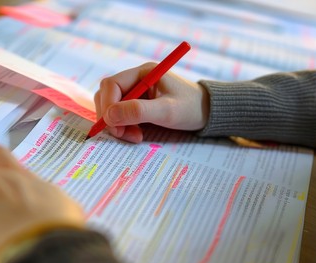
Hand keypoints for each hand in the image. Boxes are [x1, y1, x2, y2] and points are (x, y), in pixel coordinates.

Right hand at [94, 63, 209, 142]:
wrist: (208, 113)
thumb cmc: (191, 109)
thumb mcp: (167, 111)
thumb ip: (138, 111)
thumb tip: (109, 116)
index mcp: (143, 73)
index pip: (111, 84)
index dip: (107, 105)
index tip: (113, 125)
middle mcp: (136, 79)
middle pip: (107, 95)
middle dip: (111, 117)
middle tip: (122, 134)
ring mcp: (136, 92)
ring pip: (112, 107)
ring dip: (117, 124)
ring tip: (133, 136)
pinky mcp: (138, 104)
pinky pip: (120, 115)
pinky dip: (123, 127)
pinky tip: (136, 134)